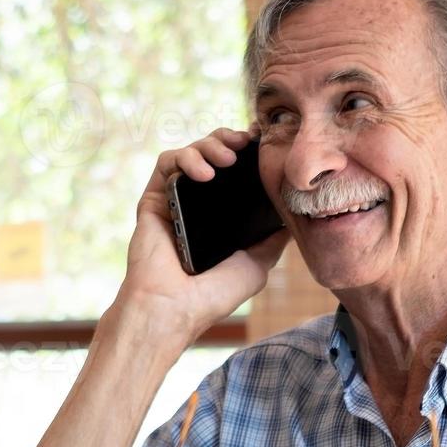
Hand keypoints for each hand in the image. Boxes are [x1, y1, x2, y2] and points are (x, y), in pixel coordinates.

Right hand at [116, 128, 289, 348]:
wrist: (174, 307)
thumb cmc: (213, 294)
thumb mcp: (257, 263)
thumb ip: (273, 237)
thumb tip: (293, 215)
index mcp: (222, 217)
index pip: (235, 172)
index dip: (249, 151)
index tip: (263, 140)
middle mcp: (198, 205)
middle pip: (213, 153)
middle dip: (230, 139)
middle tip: (245, 141)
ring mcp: (175, 200)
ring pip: (191, 152)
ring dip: (210, 144)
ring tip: (226, 158)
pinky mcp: (153, 199)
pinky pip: (167, 163)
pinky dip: (186, 158)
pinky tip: (203, 173)